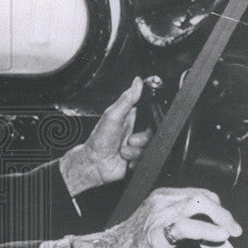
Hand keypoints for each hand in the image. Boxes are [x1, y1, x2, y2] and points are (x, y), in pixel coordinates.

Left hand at [60, 77, 152, 195]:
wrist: (94, 165)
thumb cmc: (99, 140)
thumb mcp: (113, 116)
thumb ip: (127, 99)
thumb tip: (137, 81)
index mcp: (130, 116)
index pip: (150, 112)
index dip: (153, 118)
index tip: (146, 124)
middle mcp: (134, 130)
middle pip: (153, 132)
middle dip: (143, 139)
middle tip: (130, 141)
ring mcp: (136, 144)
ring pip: (150, 147)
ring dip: (136, 151)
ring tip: (123, 151)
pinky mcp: (137, 158)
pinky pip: (146, 159)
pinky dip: (136, 161)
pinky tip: (125, 160)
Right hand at [71, 187, 241, 247]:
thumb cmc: (132, 243)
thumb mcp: (159, 223)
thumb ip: (181, 221)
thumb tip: (209, 230)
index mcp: (162, 196)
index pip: (199, 194)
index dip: (218, 207)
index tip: (228, 222)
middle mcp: (162, 200)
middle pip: (203, 197)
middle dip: (224, 213)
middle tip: (234, 229)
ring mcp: (159, 214)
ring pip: (199, 205)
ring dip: (221, 218)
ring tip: (229, 232)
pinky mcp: (157, 233)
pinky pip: (187, 227)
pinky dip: (207, 230)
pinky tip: (218, 237)